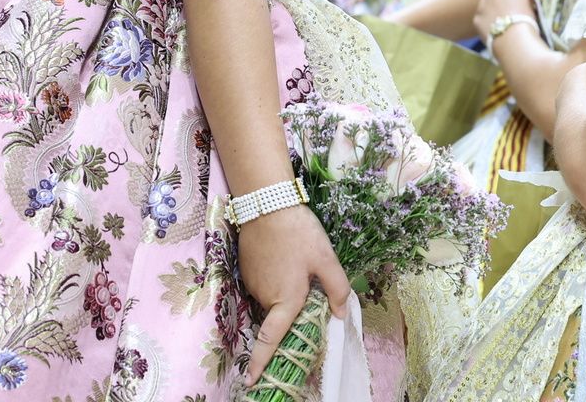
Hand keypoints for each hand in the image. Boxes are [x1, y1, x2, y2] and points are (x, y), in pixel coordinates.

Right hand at [238, 204, 351, 381]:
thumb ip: (336, 289)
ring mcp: (253, 284)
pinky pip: (264, 284)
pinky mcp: (247, 271)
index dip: (262, 362)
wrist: (267, 204)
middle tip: (307, 284)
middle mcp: (266, 297)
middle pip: (279, 315)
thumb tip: (339, 315)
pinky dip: (275, 278)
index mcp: (286, 299)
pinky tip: (284, 257)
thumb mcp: (326, 259)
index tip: (252, 380)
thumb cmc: (299, 232)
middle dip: (291, 308)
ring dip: (284, 290)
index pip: (271, 339)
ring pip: (272, 298)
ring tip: (297, 263)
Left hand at [474, 0, 534, 44]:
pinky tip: (497, 32)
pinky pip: (483, 19)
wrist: (514, 40)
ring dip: (493, 10)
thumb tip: (526, 0)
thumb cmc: (530, 22)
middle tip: (511, 12)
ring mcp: (483, 2)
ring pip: (487, 4)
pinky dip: (488, 24)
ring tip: (504, 24)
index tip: (524, 4)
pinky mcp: (477, 17)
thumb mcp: (534, 5)